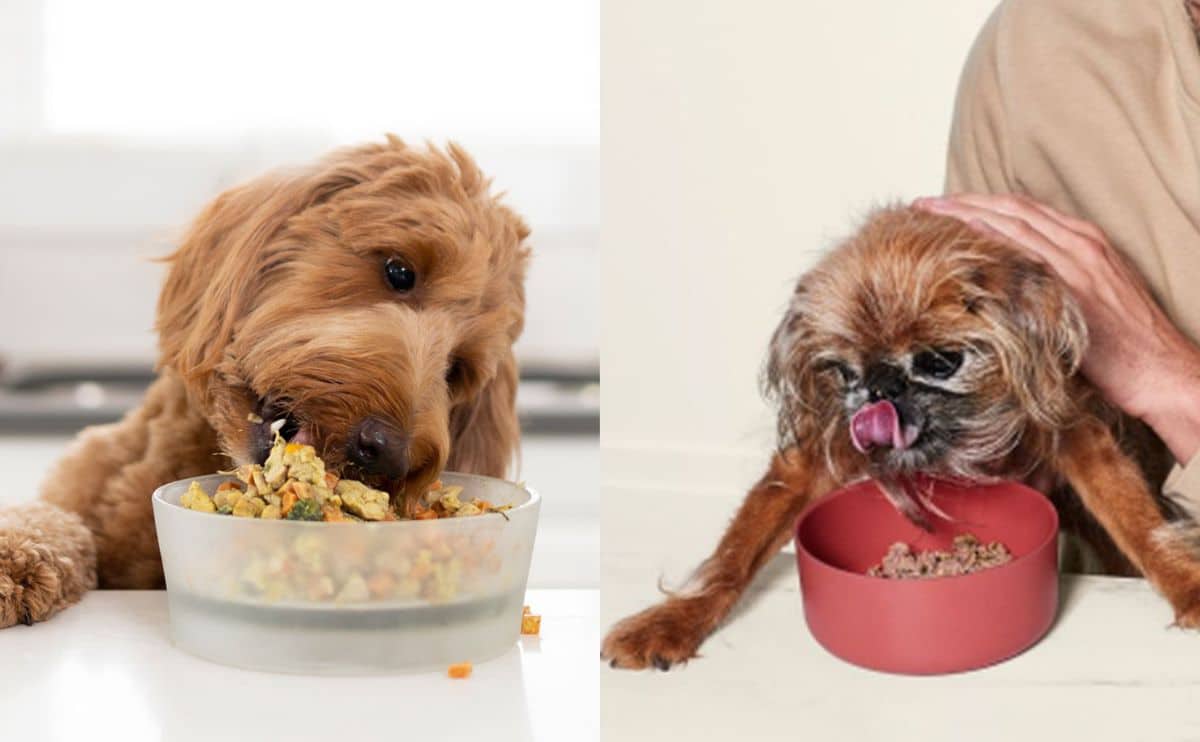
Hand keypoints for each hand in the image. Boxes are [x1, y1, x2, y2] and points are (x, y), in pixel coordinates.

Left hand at [913, 193, 1199, 463]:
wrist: (1161, 370)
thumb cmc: (1124, 344)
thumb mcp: (1084, 297)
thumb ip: (1050, 281)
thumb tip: (1004, 285)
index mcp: (1084, 241)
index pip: (1023, 210)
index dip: (981, 202)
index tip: (945, 204)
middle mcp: (1080, 244)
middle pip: (1012, 209)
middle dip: (965, 201)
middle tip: (925, 203)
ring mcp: (1077, 264)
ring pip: (1014, 223)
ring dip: (968, 214)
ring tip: (931, 213)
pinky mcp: (1073, 289)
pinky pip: (1025, 257)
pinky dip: (993, 242)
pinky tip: (962, 240)